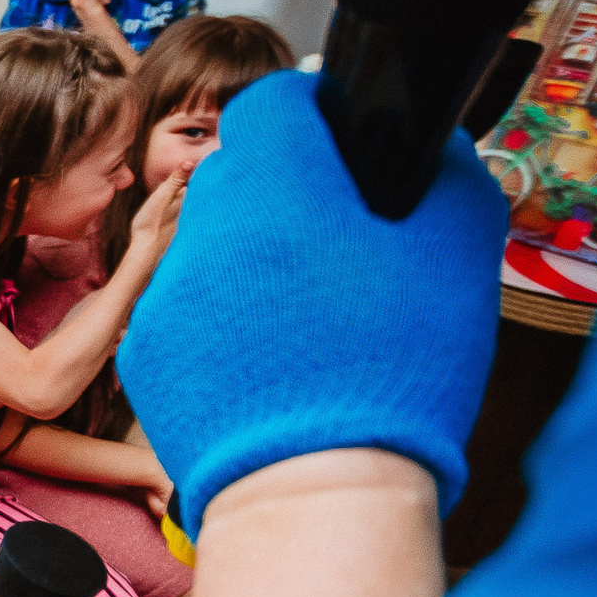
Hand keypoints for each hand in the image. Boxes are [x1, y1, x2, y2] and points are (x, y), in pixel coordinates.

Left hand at [118, 70, 507, 532]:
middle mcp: (205, 229)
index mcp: (275, 188)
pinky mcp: (143, 347)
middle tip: (331, 247)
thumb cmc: (391, 369)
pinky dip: (221, 323)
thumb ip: (443, 182)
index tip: (336, 143)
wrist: (314, 487)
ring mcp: (164, 291)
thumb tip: (431, 154)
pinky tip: (263, 359)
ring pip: (210, 249)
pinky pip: (185, 311)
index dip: (309, 117)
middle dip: (282, 199)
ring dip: (250, 264)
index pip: (273, 108)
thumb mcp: (453, 254)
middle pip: (238, 181)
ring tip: (302, 318)